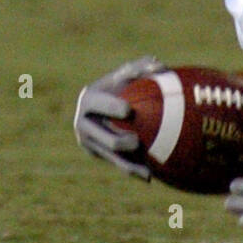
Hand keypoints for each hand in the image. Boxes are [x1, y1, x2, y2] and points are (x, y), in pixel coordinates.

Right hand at [73, 56, 166, 179]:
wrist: (109, 108)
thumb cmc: (124, 85)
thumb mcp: (128, 74)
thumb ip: (141, 68)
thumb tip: (159, 66)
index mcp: (89, 100)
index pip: (98, 104)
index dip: (111, 107)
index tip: (129, 110)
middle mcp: (83, 122)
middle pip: (99, 136)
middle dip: (115, 140)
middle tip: (136, 141)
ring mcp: (89, 141)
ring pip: (108, 155)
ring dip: (126, 161)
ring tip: (146, 168)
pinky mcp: (98, 154)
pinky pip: (116, 164)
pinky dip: (132, 170)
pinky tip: (150, 176)